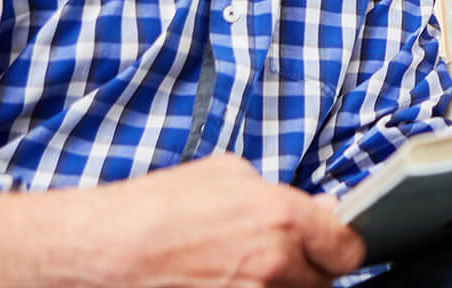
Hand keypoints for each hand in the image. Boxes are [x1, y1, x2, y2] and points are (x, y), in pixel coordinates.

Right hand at [0, 154, 365, 287]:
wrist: (103, 251)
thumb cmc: (157, 208)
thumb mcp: (227, 174)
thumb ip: (283, 195)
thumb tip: (319, 210)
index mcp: (284, 218)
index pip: (348, 249)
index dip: (338, 248)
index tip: (328, 247)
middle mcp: (276, 264)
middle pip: (324, 283)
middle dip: (308, 271)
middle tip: (278, 260)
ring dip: (282, 287)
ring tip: (242, 272)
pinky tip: (227, 283)